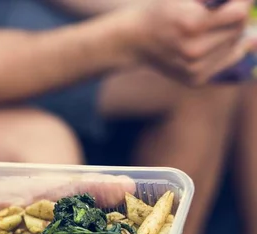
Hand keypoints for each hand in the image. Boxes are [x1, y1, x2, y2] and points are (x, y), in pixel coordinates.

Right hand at [127, 0, 254, 83]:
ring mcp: (194, 69)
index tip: (233, 1)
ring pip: (235, 47)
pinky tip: (206, 45)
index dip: (241, 2)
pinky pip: (226, 62)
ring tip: (207, 30)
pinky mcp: (195, 80)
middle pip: (238, 30)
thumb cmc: (162, 10)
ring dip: (229, 35)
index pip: (239, 13)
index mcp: (191, 25)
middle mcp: (193, 51)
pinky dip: (223, 51)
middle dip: (234, 19)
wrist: (134, 39)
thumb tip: (248, 8)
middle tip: (215, 15)